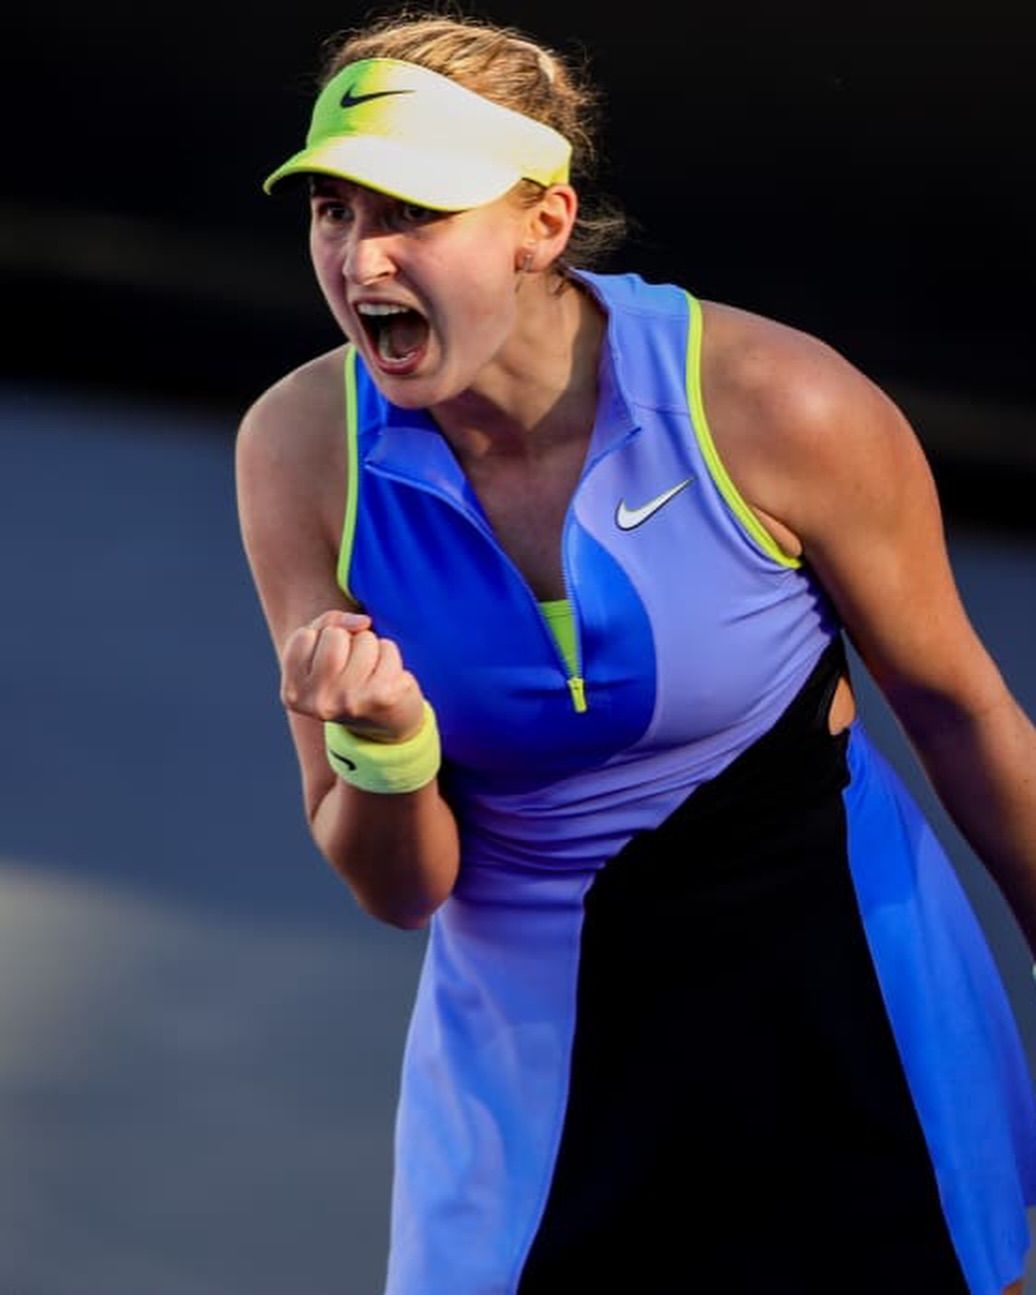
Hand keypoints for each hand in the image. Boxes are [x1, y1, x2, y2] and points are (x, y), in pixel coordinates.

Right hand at [280, 610, 425, 742]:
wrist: (383, 725)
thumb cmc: (345, 677)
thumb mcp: (321, 652)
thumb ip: (329, 623)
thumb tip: (363, 621)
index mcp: (293, 694)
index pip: (303, 636)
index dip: (319, 637)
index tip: (327, 658)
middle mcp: (319, 702)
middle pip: (334, 636)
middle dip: (347, 638)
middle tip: (352, 662)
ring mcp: (351, 702)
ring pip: (364, 639)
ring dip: (370, 645)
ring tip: (369, 670)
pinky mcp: (383, 697)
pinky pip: (387, 648)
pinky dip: (389, 654)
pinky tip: (386, 676)